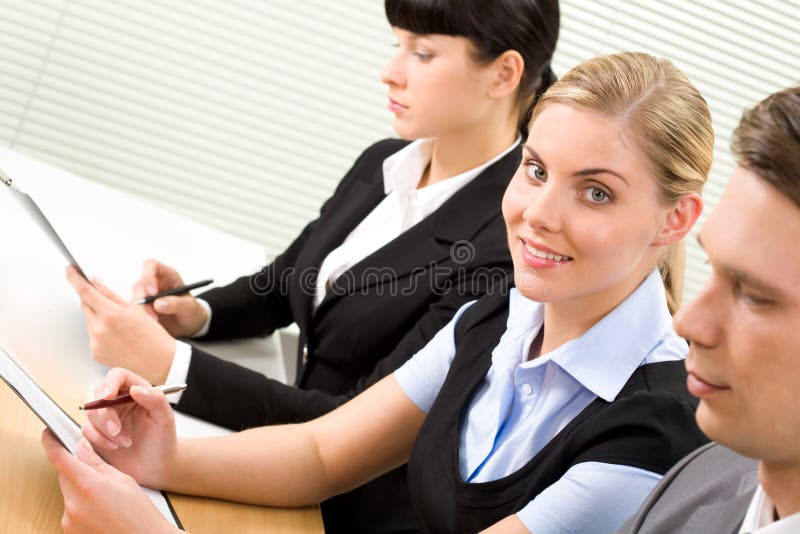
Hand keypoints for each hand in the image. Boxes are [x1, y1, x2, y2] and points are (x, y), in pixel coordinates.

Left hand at [41, 431, 178, 533]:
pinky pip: (71, 509)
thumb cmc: (140, 515)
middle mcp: (73, 505)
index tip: (49, 434)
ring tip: (106, 498)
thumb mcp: (123, 480)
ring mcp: (69, 520)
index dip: (51, 443)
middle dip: (77, 469)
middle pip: (65, 476)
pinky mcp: (69, 531)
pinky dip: (82, 505)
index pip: (59, 458)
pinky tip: (102, 510)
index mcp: (89, 486)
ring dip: (81, 489)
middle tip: (98, 472)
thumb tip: (81, 448)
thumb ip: (97, 463)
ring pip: (69, 493)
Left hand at [66, 266, 175, 384]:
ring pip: (89, 321)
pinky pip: (92, 336)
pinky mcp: (95, 353)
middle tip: (110, 305)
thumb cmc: (152, 336)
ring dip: (98, 318)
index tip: (69, 270)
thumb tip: (95, 282)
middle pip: (85, 305)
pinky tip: (117, 338)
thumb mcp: (135, 309)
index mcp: (111, 314)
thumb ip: (111, 294)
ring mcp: (95, 343)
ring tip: (120, 327)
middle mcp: (99, 329)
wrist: (159, 361)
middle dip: (92, 300)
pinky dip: (101, 333)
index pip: (85, 291)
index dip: (74, 278)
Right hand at [80, 368, 178, 488]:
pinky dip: (97, 439)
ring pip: (90, 413)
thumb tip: (135, 389)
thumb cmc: (163, 440)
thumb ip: (155, 399)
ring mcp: (106, 417)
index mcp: (136, 390)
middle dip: (105, 413)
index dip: (110, 383)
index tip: (108, 396)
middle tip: (116, 429)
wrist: (156, 466)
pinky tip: (114, 446)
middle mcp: (118, 401)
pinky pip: (86, 430)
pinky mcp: (96, 433)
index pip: (117, 376)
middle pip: (99, 394)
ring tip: (125, 442)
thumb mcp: (165, 418)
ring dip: (104, 429)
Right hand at [133, 259, 208, 337]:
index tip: (152, 292)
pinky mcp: (142, 308)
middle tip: (151, 314)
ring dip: (142, 311)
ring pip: (135, 299)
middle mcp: (154, 283)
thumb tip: (158, 304)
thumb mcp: (190, 307)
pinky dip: (139, 317)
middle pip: (139, 284)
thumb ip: (176, 304)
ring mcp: (146, 296)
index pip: (151, 265)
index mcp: (167, 275)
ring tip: (155, 322)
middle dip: (143, 299)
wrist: (190, 326)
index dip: (148, 276)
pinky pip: (133, 311)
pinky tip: (150, 325)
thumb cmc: (192, 311)